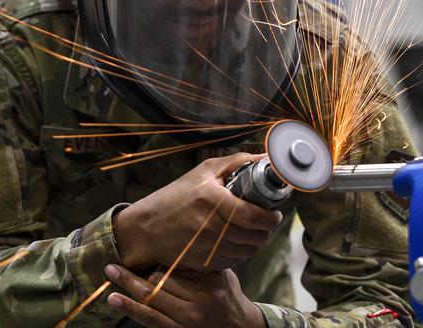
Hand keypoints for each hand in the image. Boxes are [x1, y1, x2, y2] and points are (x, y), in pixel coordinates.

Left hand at [104, 264, 265, 327]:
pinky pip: (150, 321)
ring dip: (127, 292)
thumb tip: (171, 242)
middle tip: (111, 266)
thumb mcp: (220, 274)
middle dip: (133, 277)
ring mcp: (186, 324)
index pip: (173, 271)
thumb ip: (199, 262)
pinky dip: (132, 310)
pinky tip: (117, 300)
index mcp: (207, 287)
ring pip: (150, 305)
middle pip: (158, 287)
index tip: (137, 249)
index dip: (153, 262)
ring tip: (110, 280)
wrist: (238, 327)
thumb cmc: (227, 295)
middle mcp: (195, 306)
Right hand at [113, 152, 282, 271]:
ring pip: (248, 251)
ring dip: (257, 241)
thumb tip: (267, 158)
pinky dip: (242, 252)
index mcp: (211, 200)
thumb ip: (237, 163)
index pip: (252, 215)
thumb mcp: (204, 172)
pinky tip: (238, 240)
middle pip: (254, 236)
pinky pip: (234, 261)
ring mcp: (207, 248)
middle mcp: (210, 227)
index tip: (277, 214)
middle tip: (269, 221)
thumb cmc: (176, 196)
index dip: (270, 218)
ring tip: (255, 230)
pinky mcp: (204, 264)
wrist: (146, 228)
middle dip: (267, 230)